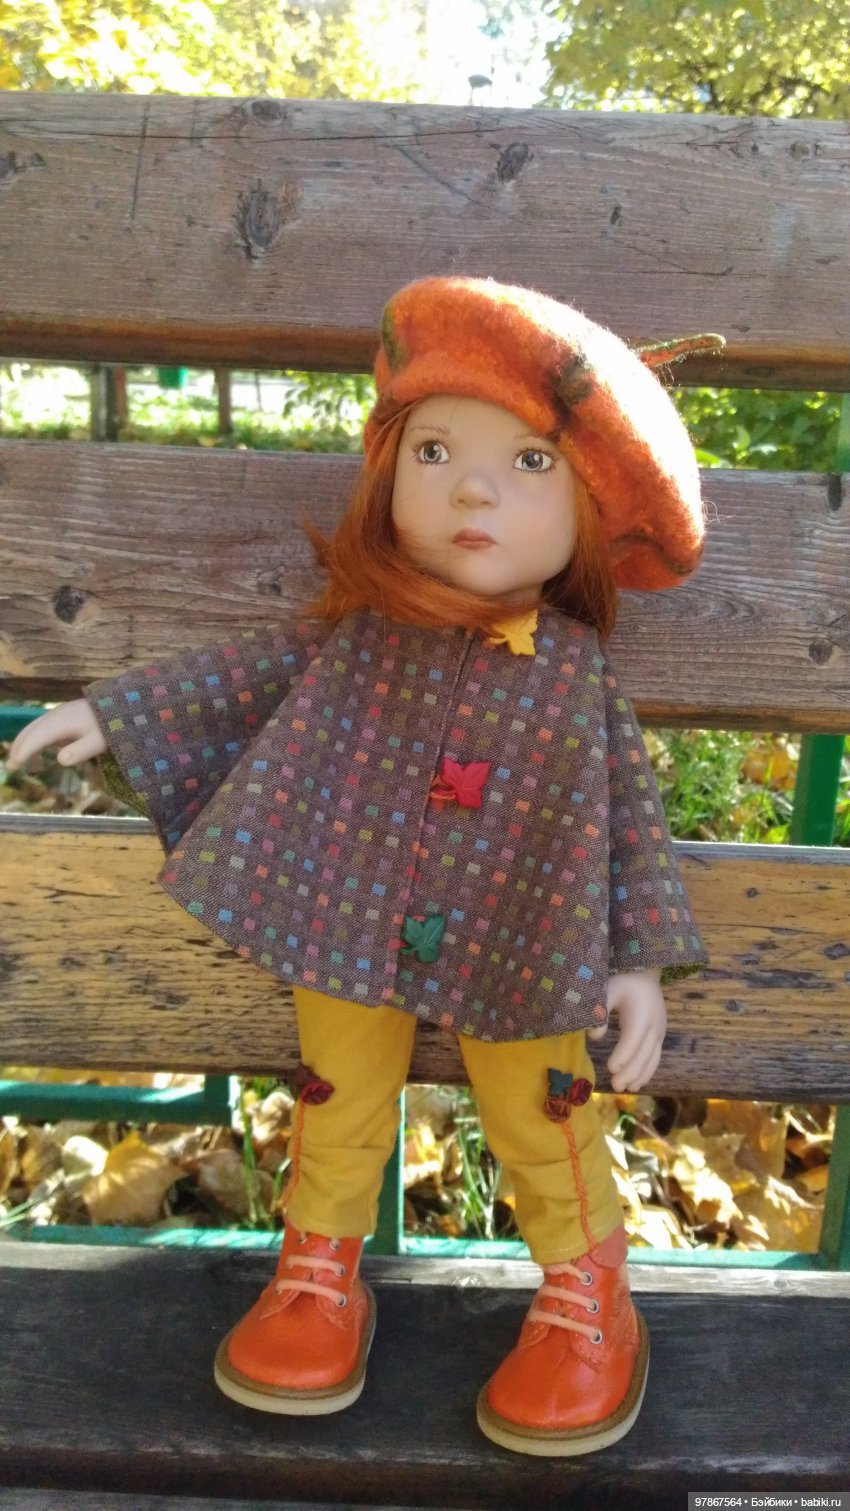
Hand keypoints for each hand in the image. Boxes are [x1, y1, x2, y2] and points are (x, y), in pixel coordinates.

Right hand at [5, 699, 106, 770]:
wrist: (117, 705)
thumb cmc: (108, 726)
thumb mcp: (98, 742)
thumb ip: (80, 751)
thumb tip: (60, 760)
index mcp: (60, 723)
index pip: (36, 738)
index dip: (24, 751)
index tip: (14, 765)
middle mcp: (54, 717)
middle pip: (30, 731)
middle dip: (19, 748)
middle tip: (10, 767)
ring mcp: (57, 714)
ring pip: (33, 728)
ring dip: (23, 742)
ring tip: (16, 759)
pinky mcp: (61, 716)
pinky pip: (40, 726)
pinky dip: (32, 737)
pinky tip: (33, 748)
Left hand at [587, 967, 665, 1091]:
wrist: (645, 973)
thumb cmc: (622, 982)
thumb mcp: (607, 991)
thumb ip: (600, 1013)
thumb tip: (594, 1037)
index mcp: (640, 1014)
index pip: (632, 1040)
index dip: (622, 1056)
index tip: (610, 1069)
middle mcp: (654, 1026)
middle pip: (643, 1054)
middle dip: (630, 1072)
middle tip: (615, 1086)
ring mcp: (660, 1031)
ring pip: (652, 1059)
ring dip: (639, 1076)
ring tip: (625, 1088)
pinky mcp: (661, 1035)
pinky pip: (656, 1057)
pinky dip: (647, 1072)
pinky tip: (637, 1083)